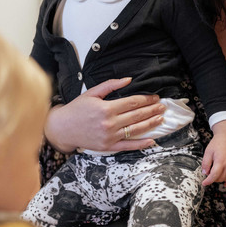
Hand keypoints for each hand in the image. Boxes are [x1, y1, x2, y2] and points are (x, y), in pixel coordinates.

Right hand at [44, 77, 164, 152]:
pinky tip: (152, 140)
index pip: (132, 103)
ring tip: (161, 119)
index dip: (146, 99)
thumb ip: (110, 85)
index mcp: (106, 108)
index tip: (155, 97)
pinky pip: (128, 146)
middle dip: (152, 110)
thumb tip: (128, 79)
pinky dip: (141, 144)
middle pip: (137, 115)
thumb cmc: (76, 109)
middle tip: (162, 107)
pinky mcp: (108, 147)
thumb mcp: (91, 93)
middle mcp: (109, 123)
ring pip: (136, 130)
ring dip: (151, 124)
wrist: (62, 129)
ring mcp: (110, 136)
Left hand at [201, 138, 225, 186]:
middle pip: (220, 178)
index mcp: (220, 162)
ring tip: (216, 173)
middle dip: (213, 178)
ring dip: (220, 179)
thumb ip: (205, 163)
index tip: (204, 183)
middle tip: (209, 172)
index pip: (214, 176)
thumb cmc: (217, 143)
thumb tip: (205, 173)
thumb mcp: (208, 152)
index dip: (208, 181)